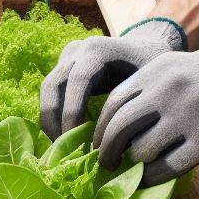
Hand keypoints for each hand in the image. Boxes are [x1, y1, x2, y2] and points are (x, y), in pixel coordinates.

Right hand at [40, 18, 186, 140]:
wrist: (146, 48)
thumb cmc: (151, 67)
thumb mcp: (149, 83)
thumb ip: (134, 108)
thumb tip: (119, 148)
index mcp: (99, 50)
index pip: (78, 80)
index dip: (73, 112)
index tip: (78, 141)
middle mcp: (78, 50)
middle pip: (53, 85)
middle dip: (54, 120)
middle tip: (64, 151)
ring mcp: (68, 58)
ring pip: (47, 90)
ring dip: (50, 120)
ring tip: (62, 148)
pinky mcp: (64, 68)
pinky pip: (52, 93)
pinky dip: (54, 116)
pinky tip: (65, 138)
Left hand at [92, 44, 198, 185]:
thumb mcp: (177, 69)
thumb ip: (148, 88)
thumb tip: (114, 124)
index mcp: (158, 70)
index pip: (115, 101)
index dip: (101, 127)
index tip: (97, 143)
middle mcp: (169, 89)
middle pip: (121, 126)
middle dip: (107, 150)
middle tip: (105, 164)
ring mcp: (189, 113)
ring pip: (143, 149)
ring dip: (134, 164)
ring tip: (133, 169)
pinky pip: (170, 166)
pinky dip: (154, 178)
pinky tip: (150, 180)